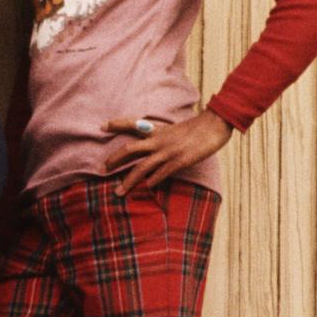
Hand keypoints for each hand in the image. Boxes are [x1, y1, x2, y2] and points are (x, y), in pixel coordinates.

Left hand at [101, 109, 231, 194]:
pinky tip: (146, 187)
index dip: (117, 124)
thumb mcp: (174, 130)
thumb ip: (161, 137)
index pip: (133, 124)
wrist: (214, 125)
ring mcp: (168, 151)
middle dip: (115, 159)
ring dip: (128, 181)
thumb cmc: (196, 128)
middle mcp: (158, 140)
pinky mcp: (179, 161)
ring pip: (142, 167)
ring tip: (118, 192)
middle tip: (104, 168)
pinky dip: (152, 181)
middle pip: (130, 149)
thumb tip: (151, 147)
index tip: (102, 126)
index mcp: (157, 130)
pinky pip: (161, 173)